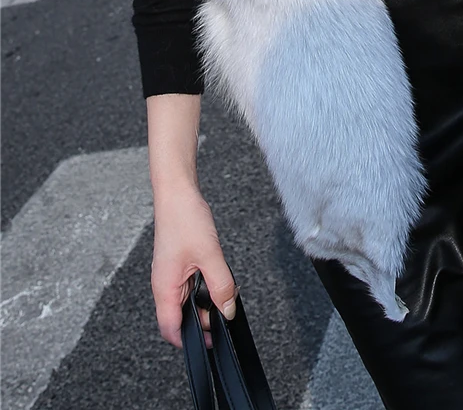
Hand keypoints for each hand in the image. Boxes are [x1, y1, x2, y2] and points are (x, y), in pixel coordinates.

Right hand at [151, 183, 237, 348]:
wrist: (176, 192)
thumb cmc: (185, 219)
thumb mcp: (210, 255)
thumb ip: (221, 286)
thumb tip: (228, 310)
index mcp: (164, 288)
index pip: (171, 329)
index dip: (190, 340)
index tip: (212, 341)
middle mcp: (163, 285)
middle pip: (179, 318)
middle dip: (201, 321)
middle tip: (224, 312)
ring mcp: (169, 275)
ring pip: (185, 302)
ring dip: (203, 303)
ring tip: (222, 293)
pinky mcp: (175, 265)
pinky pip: (188, 287)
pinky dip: (202, 288)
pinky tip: (215, 279)